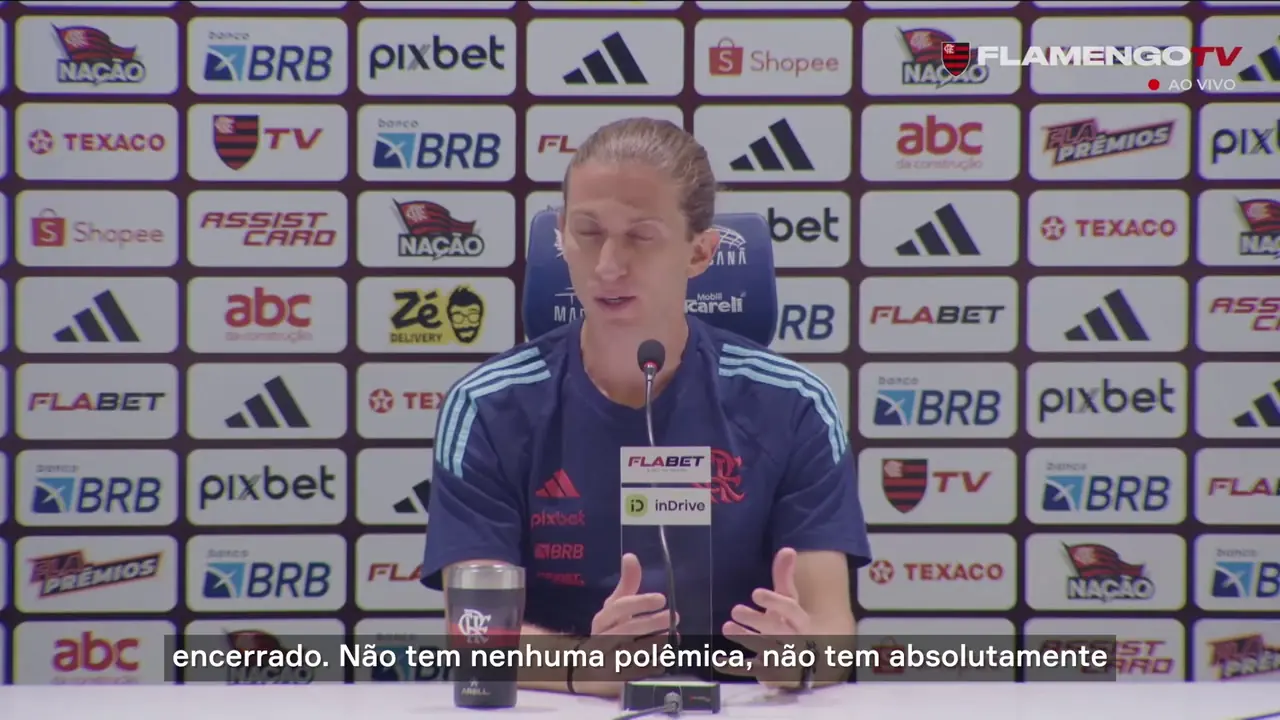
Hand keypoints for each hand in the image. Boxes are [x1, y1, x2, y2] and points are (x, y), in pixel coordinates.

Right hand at [573, 553, 675, 695]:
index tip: (662, 598)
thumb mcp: (616, 605)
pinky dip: (652, 663)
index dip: (641, 602)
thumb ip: (627, 583)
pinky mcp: (617, 677)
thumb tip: (631, 556)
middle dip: (652, 623)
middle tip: (673, 617)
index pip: (619, 608)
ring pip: (632, 651)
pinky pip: (637, 670)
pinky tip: (666, 655)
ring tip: (671, 636)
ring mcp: (608, 659)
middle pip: (628, 629)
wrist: (592, 663)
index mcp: (602, 619)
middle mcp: (601, 638)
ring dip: (654, 643)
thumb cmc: (611, 628)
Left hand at [720, 547, 813, 690]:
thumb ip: (785, 578)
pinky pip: (752, 669)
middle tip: (735, 610)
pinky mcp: (769, 671)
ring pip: (764, 648)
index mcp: (801, 620)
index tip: (755, 593)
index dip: (774, 602)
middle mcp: (794, 639)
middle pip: (776, 630)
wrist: (808, 660)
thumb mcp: (791, 601)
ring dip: (745, 639)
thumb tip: (787, 549)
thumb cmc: (793, 624)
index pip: (791, 610)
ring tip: (727, 627)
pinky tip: (719, 659)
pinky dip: (735, 666)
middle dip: (756, 621)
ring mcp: (782, 656)